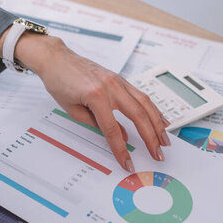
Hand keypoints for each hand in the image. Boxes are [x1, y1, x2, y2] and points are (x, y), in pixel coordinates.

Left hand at [0, 32, 170, 170]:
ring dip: (158, 124)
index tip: (128, 163)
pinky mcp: (121, 79)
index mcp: (96, 96)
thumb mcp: (74, 110)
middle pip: (138, 116)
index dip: (121, 150)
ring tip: (165, 140)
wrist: (57, 59)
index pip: (113, 130)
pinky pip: (142, 95)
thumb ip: (98, 124)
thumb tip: (120, 136)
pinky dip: (153, 109)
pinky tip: (161, 119)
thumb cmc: (60, 82)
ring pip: (146, 104)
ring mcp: (118, 81)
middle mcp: (111, 86)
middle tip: (158, 154)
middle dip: (150, 138)